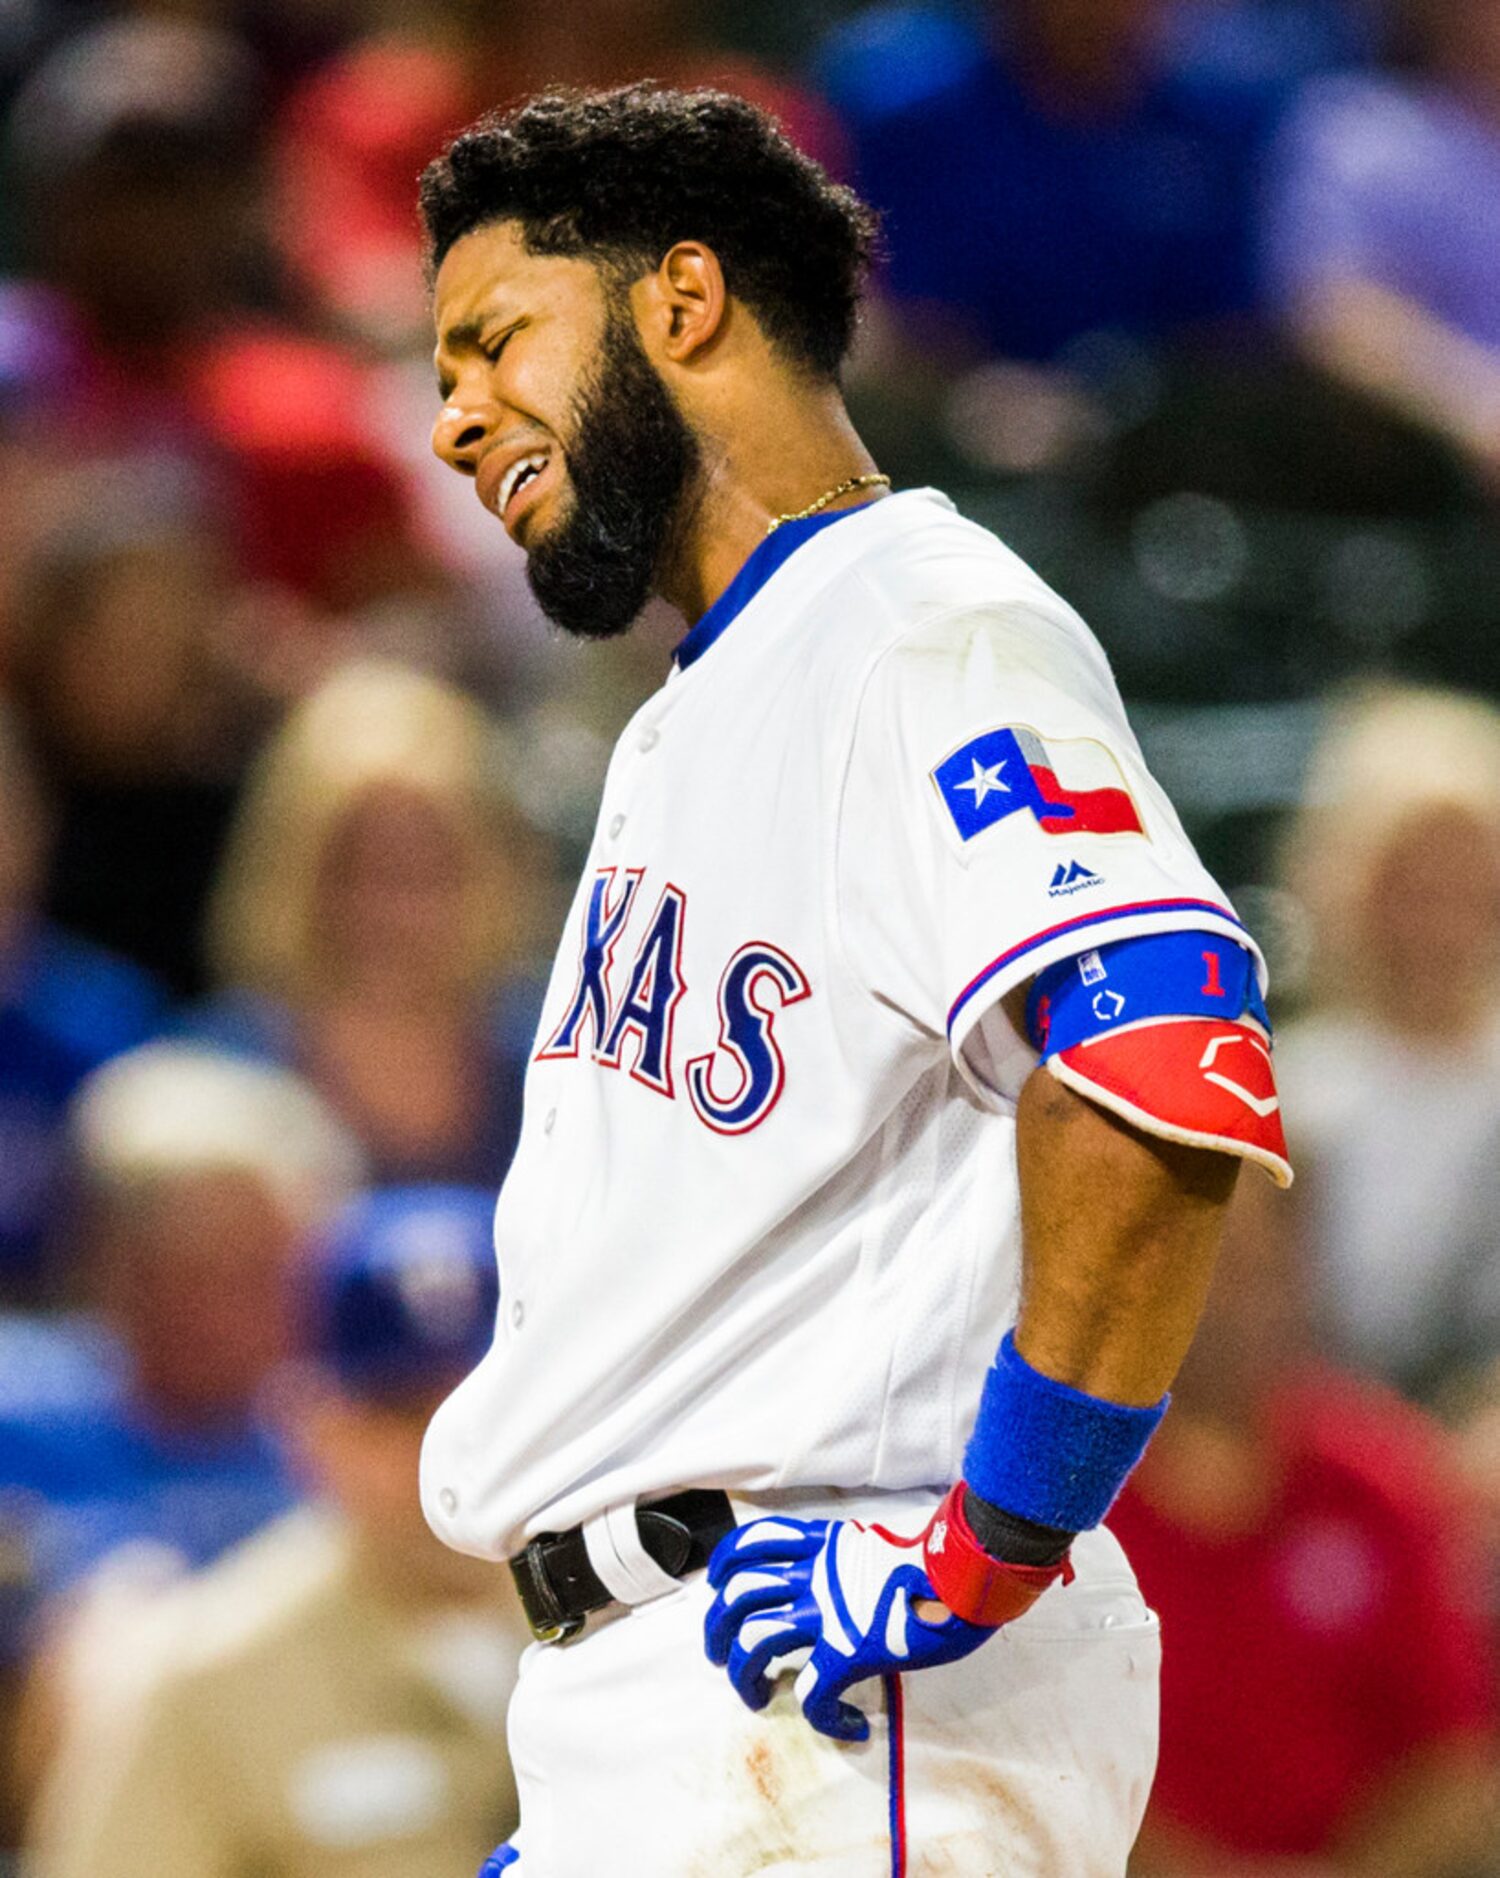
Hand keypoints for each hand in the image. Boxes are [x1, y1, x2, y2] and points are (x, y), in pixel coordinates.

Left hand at [703, 1514, 993, 1740]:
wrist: (966, 1575)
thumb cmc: (932, 1563)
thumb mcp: (874, 1546)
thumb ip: (845, 1560)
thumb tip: (837, 1579)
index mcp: (822, 1548)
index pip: (755, 1543)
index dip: (724, 1564)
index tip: (717, 1587)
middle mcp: (816, 1577)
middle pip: (739, 1596)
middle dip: (716, 1630)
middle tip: (718, 1654)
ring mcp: (829, 1615)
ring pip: (756, 1642)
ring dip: (744, 1677)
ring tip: (756, 1696)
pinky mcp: (850, 1652)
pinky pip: (814, 1696)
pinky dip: (824, 1720)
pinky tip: (848, 1728)